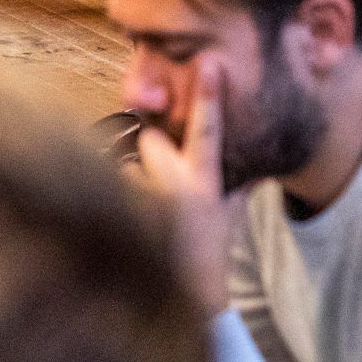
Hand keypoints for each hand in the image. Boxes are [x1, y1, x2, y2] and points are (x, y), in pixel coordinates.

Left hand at [131, 59, 243, 315]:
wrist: (189, 298)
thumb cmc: (212, 252)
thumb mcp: (232, 214)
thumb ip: (236, 182)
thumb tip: (249, 161)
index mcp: (206, 183)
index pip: (209, 130)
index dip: (209, 96)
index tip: (208, 63)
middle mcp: (175, 188)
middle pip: (151, 140)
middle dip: (151, 150)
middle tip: (160, 177)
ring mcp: (144, 203)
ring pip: (126, 167)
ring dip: (131, 182)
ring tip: (145, 214)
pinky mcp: (122, 215)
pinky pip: (112, 190)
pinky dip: (116, 202)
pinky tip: (125, 224)